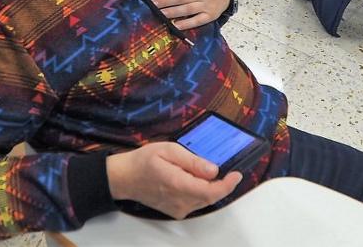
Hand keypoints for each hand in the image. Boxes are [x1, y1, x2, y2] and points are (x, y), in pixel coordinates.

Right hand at [106, 142, 241, 218]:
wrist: (125, 178)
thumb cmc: (144, 161)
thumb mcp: (168, 150)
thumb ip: (192, 161)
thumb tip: (213, 170)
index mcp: (178, 184)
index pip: (211, 191)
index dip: (228, 185)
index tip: (236, 174)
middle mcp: (180, 201)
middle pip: (210, 197)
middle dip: (221, 184)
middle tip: (224, 169)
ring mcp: (178, 209)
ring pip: (204, 200)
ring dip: (209, 187)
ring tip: (199, 171)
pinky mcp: (176, 211)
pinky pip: (196, 203)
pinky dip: (200, 191)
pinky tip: (190, 179)